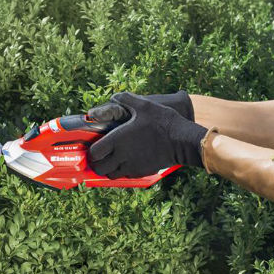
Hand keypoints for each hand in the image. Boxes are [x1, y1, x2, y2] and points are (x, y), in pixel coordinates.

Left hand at [88, 92, 206, 178]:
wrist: (181, 140)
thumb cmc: (162, 121)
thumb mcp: (144, 105)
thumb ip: (126, 99)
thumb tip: (114, 97)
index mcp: (118, 140)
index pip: (94, 153)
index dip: (92, 150)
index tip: (95, 145)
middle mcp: (122, 156)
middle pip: (99, 168)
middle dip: (97, 162)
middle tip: (101, 155)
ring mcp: (132, 166)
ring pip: (111, 175)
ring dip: (109, 169)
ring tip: (113, 159)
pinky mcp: (142, 172)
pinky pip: (126, 176)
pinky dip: (122, 171)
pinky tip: (128, 161)